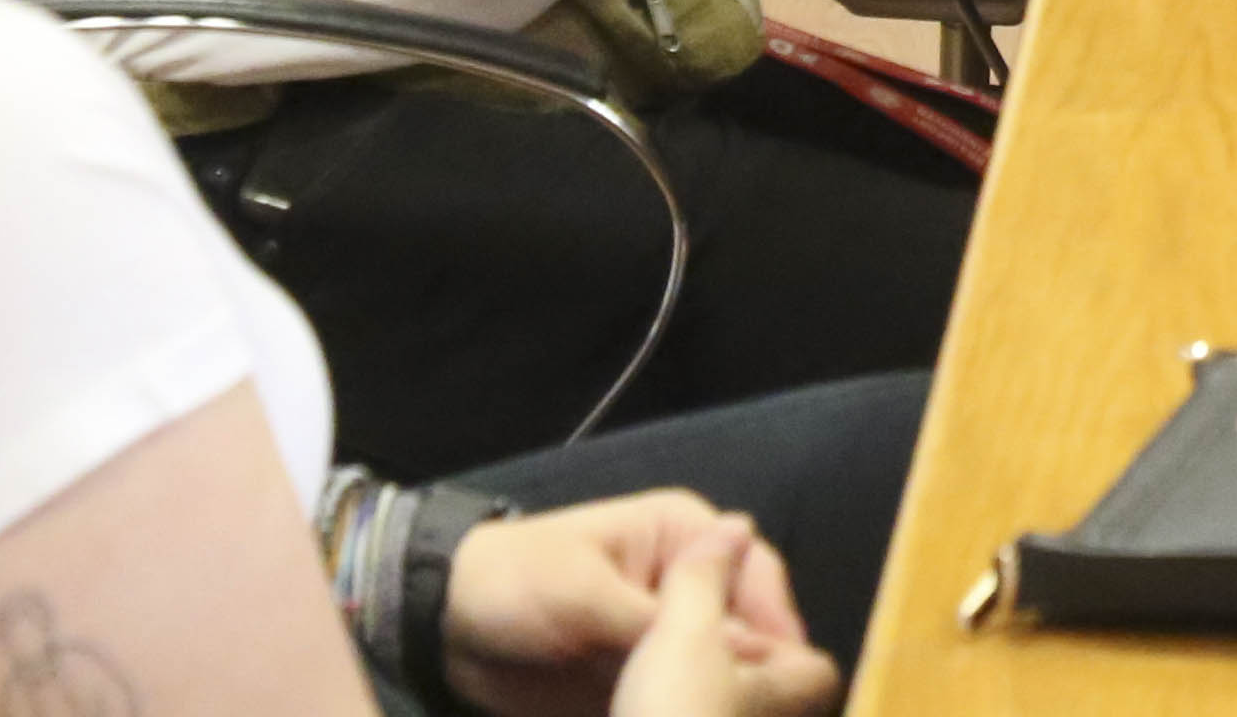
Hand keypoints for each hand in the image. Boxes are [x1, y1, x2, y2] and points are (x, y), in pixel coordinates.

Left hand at [444, 497, 822, 716]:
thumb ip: (658, 620)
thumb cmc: (515, 583)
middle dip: (762, 673)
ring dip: (730, 701)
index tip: (792, 675)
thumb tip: (741, 643)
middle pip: (750, 629)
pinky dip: (693, 714)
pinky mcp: (643, 680)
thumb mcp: (584, 595)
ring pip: (723, 672)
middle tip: (771, 713)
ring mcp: (667, 636)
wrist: (444, 627)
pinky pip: (684, 701)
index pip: (754, 574)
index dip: (777, 625)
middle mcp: (687, 585)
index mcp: (683, 537)